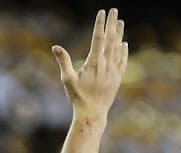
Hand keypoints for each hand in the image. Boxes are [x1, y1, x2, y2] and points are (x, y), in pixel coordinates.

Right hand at [52, 8, 127, 122]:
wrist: (93, 113)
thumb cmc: (78, 97)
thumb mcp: (68, 80)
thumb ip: (63, 61)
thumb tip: (55, 47)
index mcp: (94, 63)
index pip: (98, 38)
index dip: (100, 24)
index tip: (102, 12)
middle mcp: (106, 64)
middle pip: (111, 39)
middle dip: (112, 24)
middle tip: (114, 10)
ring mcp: (114, 71)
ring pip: (118, 48)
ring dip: (119, 34)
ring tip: (120, 22)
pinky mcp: (118, 78)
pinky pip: (122, 61)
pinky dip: (123, 51)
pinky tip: (124, 44)